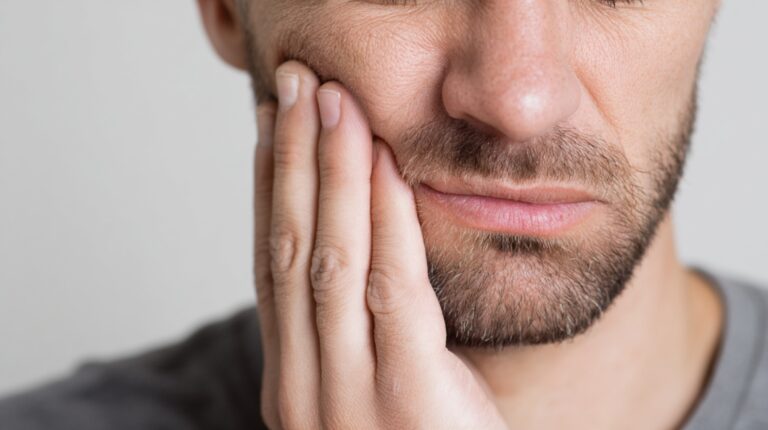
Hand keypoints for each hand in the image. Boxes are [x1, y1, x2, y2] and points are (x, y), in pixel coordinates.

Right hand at [253, 60, 506, 429]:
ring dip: (330, 174)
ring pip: (328, 260)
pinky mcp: (407, 400)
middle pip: (289, 250)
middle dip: (291, 161)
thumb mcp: (371, 390)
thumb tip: (353, 245)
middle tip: (292, 87)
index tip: (272, 126)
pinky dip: (385, 219)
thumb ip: (352, 332)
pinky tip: (384, 165)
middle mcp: (303, 388)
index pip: (270, 265)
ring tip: (331, 104)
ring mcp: (347, 399)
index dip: (269, 189)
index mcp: (292, 381)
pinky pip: (390, 290)